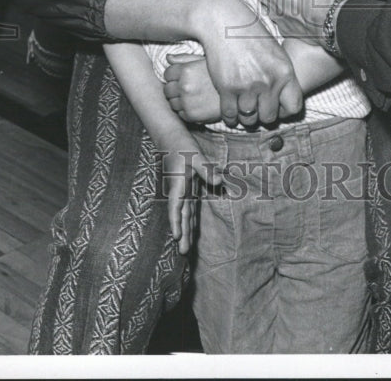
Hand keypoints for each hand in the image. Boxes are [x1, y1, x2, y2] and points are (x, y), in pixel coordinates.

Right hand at [159, 140, 219, 254]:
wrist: (170, 137)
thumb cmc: (181, 145)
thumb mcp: (195, 155)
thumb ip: (206, 169)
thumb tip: (219, 180)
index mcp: (178, 185)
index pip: (176, 207)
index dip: (176, 222)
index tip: (176, 237)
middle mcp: (178, 191)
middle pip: (180, 216)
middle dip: (181, 234)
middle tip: (183, 253)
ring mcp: (182, 191)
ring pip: (184, 214)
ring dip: (185, 231)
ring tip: (185, 248)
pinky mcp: (186, 188)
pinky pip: (188, 208)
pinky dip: (189, 221)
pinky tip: (191, 230)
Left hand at [162, 55, 221, 124]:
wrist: (239, 95)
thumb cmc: (223, 75)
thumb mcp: (206, 61)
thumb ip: (185, 58)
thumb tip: (168, 58)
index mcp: (186, 70)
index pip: (167, 74)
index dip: (174, 75)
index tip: (182, 77)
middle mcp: (184, 86)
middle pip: (167, 90)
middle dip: (175, 89)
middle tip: (188, 88)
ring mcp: (187, 102)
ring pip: (172, 103)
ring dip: (179, 100)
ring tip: (193, 97)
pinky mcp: (191, 115)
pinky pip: (180, 113)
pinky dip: (186, 110)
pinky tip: (197, 105)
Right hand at [190, 0, 303, 126]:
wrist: (225, 22)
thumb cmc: (251, 36)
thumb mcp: (276, 53)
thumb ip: (282, 77)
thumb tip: (287, 103)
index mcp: (284, 72)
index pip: (294, 107)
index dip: (286, 111)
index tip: (277, 107)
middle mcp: (268, 81)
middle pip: (269, 117)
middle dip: (263, 116)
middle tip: (257, 110)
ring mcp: (247, 86)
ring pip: (249, 119)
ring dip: (246, 117)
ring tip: (244, 111)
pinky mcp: (226, 88)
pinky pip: (229, 115)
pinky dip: (229, 117)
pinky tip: (231, 112)